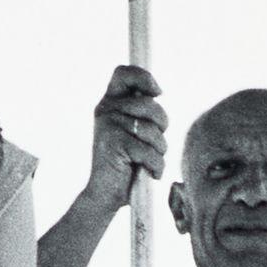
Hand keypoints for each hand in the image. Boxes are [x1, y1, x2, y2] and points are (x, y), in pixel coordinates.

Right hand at [82, 66, 167, 209]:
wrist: (105, 194)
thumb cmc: (125, 164)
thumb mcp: (133, 132)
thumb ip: (142, 112)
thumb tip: (157, 92)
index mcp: (109, 103)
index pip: (123, 73)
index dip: (144, 77)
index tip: (157, 93)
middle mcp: (106, 111)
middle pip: (150, 104)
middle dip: (162, 125)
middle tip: (155, 143)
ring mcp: (109, 126)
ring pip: (153, 130)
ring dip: (159, 150)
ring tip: (148, 161)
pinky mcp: (114, 144)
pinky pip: (150, 150)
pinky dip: (156, 166)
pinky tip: (149, 173)